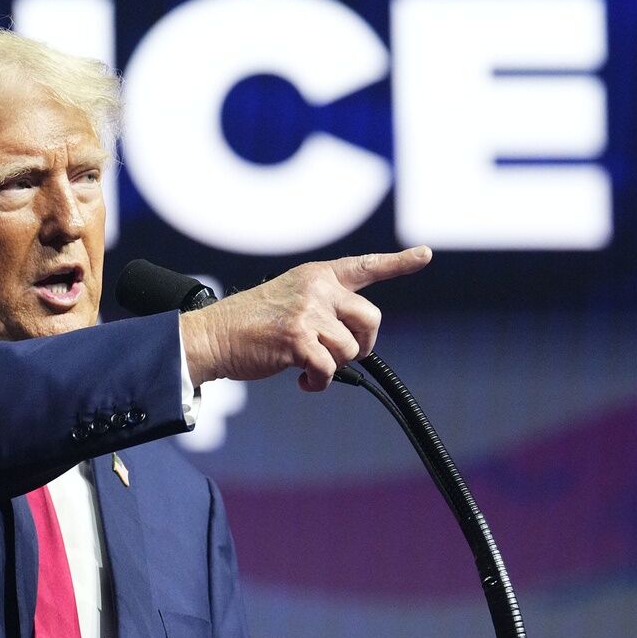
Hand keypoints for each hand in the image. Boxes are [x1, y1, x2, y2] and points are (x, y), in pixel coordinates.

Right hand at [179, 247, 431, 392]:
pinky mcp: (297, 339)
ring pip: (351, 350)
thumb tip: (356, 342)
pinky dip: (319, 383)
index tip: (425, 254)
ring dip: (333, 366)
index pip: (365, 266)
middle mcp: (316, 289)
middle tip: (340, 354)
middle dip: (363, 343)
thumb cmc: (249, 324)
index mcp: (316, 276)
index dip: (399, 262)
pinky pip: (329, 370)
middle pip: (371, 319)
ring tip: (308, 367)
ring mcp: (307, 313)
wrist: (212, 335)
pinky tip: (302, 381)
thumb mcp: (289, 299)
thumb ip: (322, 307)